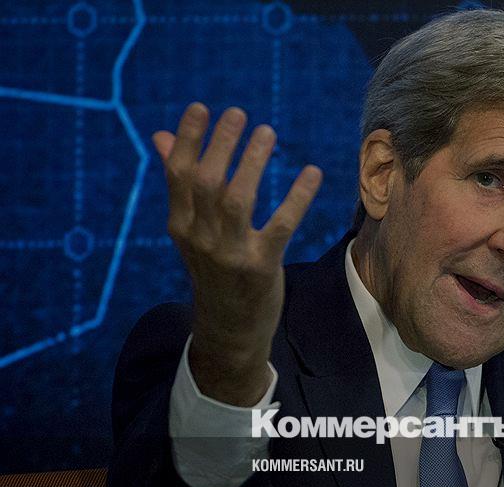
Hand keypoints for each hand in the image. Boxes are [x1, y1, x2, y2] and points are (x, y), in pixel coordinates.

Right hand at [154, 103, 321, 404]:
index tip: (200, 107)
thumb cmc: (213, 270)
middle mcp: (200, 238)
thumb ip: (179, 184)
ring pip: (237, 199)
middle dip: (221, 144)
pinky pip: (281, 226)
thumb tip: (158, 136)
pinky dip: (297, 197)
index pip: (177, 173)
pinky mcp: (261, 267)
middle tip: (238, 113)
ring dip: (251, 162)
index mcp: (180, 225)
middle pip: (206, 181)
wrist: (228, 330)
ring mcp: (229, 254)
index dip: (187, 138)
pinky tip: (312, 173)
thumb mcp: (191, 231)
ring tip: (267, 132)